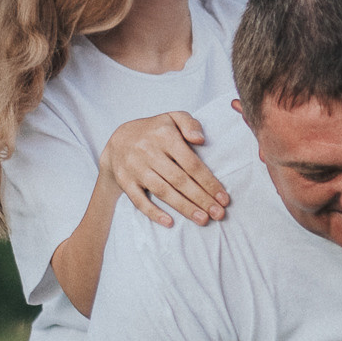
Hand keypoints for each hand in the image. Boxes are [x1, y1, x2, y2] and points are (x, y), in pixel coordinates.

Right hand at [100, 111, 229, 227]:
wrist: (118, 140)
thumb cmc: (154, 131)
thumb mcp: (172, 118)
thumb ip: (189, 124)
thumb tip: (200, 139)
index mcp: (164, 136)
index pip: (191, 163)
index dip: (209, 182)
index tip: (223, 198)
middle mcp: (148, 152)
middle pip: (179, 180)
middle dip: (201, 199)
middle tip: (218, 214)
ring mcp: (135, 168)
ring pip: (163, 191)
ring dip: (184, 207)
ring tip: (203, 219)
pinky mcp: (125, 181)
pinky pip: (139, 200)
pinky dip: (153, 213)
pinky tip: (170, 222)